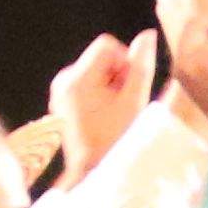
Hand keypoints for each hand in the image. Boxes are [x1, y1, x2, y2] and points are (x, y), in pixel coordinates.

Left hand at [48, 29, 157, 174]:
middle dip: (117, 75)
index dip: (125, 61)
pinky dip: (99, 94)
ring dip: (109, 85)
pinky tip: (103, 115)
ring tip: (113, 112)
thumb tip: (147, 35)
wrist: (93, 172)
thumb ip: (141, 66)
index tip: (129, 88)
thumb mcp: (134, 101)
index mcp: (77, 79)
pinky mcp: (61, 100)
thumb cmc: (116, 140)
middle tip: (122, 104)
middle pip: (100, 57)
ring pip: (95, 70)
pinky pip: (86, 83)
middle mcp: (63, 80)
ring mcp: (59, 91)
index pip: (107, 44)